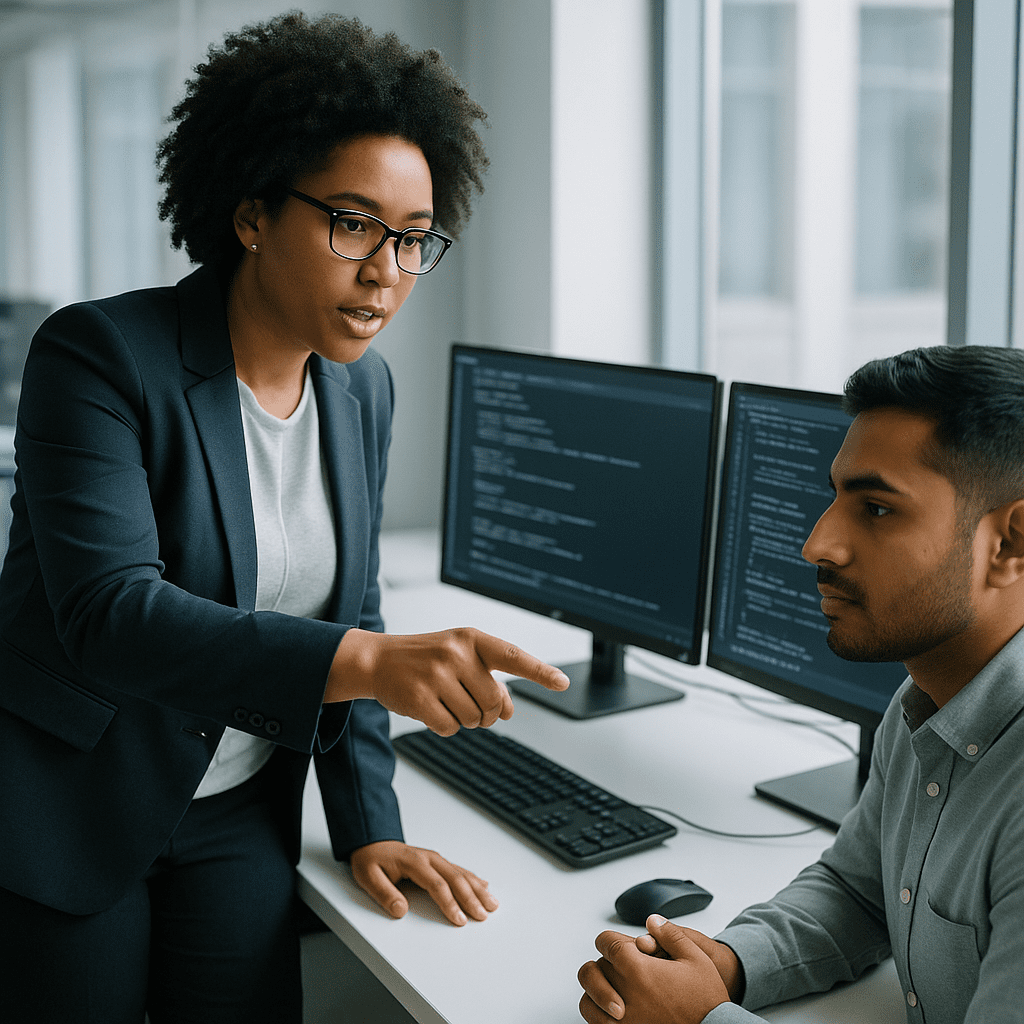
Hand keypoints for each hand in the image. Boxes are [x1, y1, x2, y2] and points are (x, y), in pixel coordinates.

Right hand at [325, 627, 569, 733]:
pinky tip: (432, 709)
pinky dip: (445, 726)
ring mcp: (436, 675)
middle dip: (487, 712)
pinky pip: (450, 728)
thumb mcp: (462, 659)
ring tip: (445, 700)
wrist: (379, 660)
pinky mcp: (419, 697)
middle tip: (469, 703)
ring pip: (473, 718)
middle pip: (494, 701)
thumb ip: (490, 680)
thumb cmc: (428, 658)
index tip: (562, 683)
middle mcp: (456, 653)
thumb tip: (510, 711)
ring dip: (464, 719)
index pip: (513, 657)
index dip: (540, 671)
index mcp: (472, 639)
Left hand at [349, 840, 498, 925]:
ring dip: (478, 889)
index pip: (437, 885)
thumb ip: (384, 893)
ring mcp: (435, 859)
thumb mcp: (368, 876)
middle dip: (472, 898)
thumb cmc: (371, 859)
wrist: (372, 841)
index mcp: (414, 862)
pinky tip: (483, 885)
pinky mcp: (437, 862)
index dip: (449, 903)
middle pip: (455, 879)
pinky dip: (473, 879)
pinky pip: (459, 870)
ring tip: (492, 903)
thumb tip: (400, 910)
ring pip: (461, 874)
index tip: (459, 919)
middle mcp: (429, 859)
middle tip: (483, 915)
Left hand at [577, 917, 730, 1023]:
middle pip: (596, 968)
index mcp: (638, 969)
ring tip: (609, 987)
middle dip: (605, 962)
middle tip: (617, 965)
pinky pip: (595, 1023)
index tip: (614, 944)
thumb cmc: (706, 1002)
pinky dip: (597, 1014)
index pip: (606, 943)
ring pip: (588, 999)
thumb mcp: (696, 959)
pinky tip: (611, 1010)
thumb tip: (652, 921)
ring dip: (596, 989)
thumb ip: (671, 935)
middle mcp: (625, 994)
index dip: (609, 940)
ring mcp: (622, 1020)